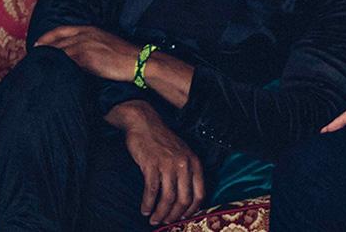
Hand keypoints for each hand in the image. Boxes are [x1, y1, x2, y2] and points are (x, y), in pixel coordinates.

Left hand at [35, 25, 137, 82]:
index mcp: (90, 29)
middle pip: (56, 41)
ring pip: (58, 53)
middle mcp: (85, 34)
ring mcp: (85, 45)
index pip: (61, 30)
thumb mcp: (106, 43)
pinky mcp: (86, 58)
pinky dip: (56, 68)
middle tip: (32, 59)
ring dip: (47, 61)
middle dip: (43, 50)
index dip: (46, 37)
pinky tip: (50, 75)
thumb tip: (80, 54)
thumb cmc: (125, 56)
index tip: (37, 45)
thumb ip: (91, 44)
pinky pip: (65, 63)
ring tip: (37, 69)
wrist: (139, 61)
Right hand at [107, 101, 204, 224]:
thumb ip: (187, 173)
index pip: (200, 194)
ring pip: (168, 198)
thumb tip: (185, 200)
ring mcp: (169, 165)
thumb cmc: (163, 141)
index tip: (183, 218)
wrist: (145, 124)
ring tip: (154, 220)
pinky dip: (148, 203)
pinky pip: (152, 191)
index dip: (191, 210)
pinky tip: (145, 209)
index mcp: (195, 163)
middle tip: (165, 222)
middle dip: (174, 215)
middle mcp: (185, 164)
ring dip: (160, 213)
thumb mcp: (182, 154)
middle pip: (184, 199)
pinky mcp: (152, 165)